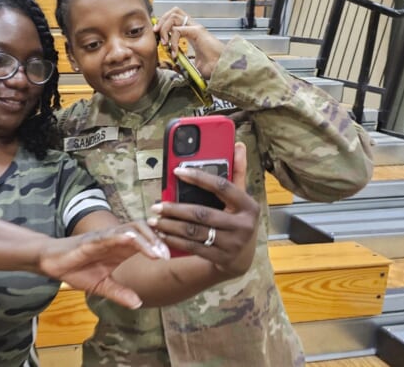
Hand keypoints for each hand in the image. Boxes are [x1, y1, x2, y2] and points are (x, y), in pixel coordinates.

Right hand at [38, 221, 168, 308]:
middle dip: (158, 241)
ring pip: (131, 229)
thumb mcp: (102, 286)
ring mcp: (105, 237)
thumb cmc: (76, 269)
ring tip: (157, 253)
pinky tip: (133, 240)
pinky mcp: (92, 240)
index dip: (161, 246)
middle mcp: (116, 239)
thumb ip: (120, 293)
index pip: (147, 241)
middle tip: (168, 257)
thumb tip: (138, 303)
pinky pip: (110, 235)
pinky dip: (123, 236)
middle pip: (144, 230)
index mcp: (121, 249)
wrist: (51, 263)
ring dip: (146, 239)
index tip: (173, 260)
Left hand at [148, 142, 258, 275]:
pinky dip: (174, 241)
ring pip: (195, 232)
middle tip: (156, 206)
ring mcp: (233, 244)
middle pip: (203, 213)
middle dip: (176, 209)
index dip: (199, 177)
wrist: (242, 258)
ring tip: (154, 220)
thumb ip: (237, 172)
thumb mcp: (240, 198)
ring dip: (171, 226)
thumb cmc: (237, 220)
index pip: (222, 186)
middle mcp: (243, 225)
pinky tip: (162, 234)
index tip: (176, 171)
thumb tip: (237, 145)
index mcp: (249, 205)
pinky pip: (193, 248)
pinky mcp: (221, 258)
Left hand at [154, 7, 225, 78]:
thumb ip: (182, 62)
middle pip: (173, 12)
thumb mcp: (192, 64)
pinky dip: (172, 41)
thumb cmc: (212, 68)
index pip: (175, 18)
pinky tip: (174, 52)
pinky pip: (178, 30)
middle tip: (157, 34)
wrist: (223, 69)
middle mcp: (193, 27)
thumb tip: (173, 66)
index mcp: (192, 32)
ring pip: (174, 16)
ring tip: (164, 43)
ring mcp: (196, 28)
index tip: (159, 38)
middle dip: (162, 21)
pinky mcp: (197, 32)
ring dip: (164, 28)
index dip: (164, 25)